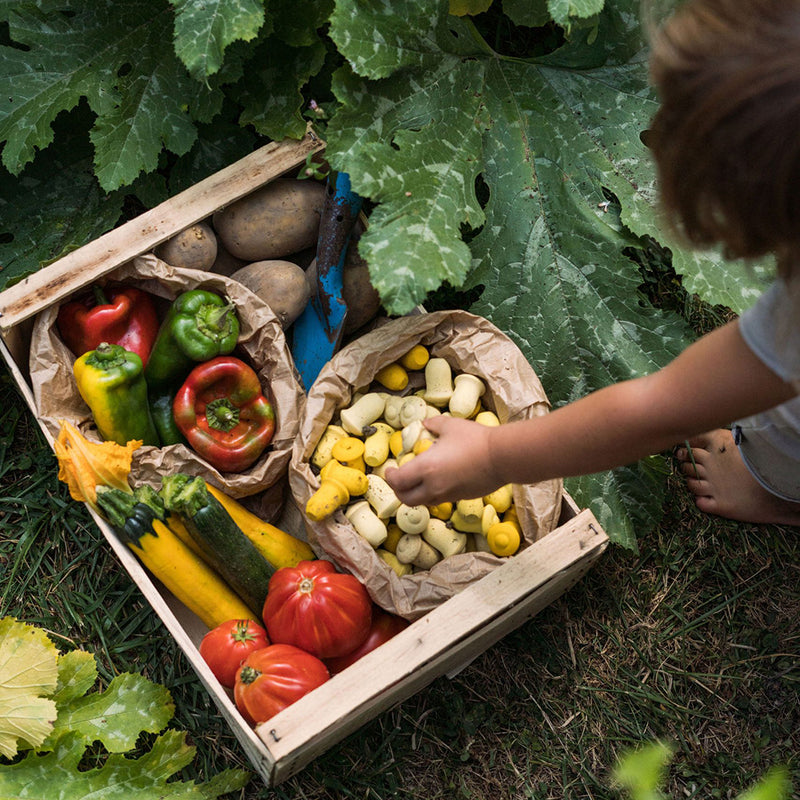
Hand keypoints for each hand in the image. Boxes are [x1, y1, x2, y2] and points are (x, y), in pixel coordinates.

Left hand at [384, 415, 502, 505]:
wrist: (502, 457)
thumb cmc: (475, 440)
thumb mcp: (450, 425)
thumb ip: (433, 425)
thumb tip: (425, 425)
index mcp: (426, 469)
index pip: (398, 481)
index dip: (389, 477)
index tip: (389, 469)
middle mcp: (433, 486)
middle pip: (406, 498)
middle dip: (398, 490)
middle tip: (398, 479)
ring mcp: (448, 495)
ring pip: (423, 502)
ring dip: (415, 493)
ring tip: (417, 481)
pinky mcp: (461, 498)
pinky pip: (440, 499)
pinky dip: (432, 493)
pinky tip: (438, 480)